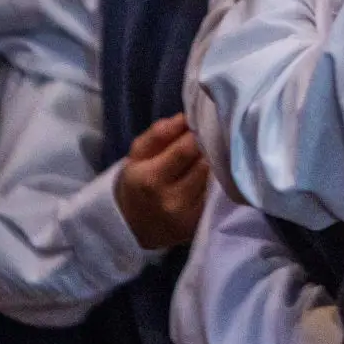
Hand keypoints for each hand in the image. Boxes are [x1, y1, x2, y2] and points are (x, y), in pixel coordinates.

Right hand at [112, 114, 208, 250]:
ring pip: (210, 176)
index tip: (197, 125)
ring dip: (210, 162)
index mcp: (150, 178)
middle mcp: (170, 198)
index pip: (186, 148)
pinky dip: (210, 180)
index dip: (196, 133)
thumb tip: (184, 117)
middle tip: (204, 139)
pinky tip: (202, 176)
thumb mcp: (137, 155)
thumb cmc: (136, 183)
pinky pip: (211, 191)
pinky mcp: (198, 221)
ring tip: (202, 157)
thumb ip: (158, 134)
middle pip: (203, 161)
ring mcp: (186, 213)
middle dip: (205, 147)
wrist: (132, 226)